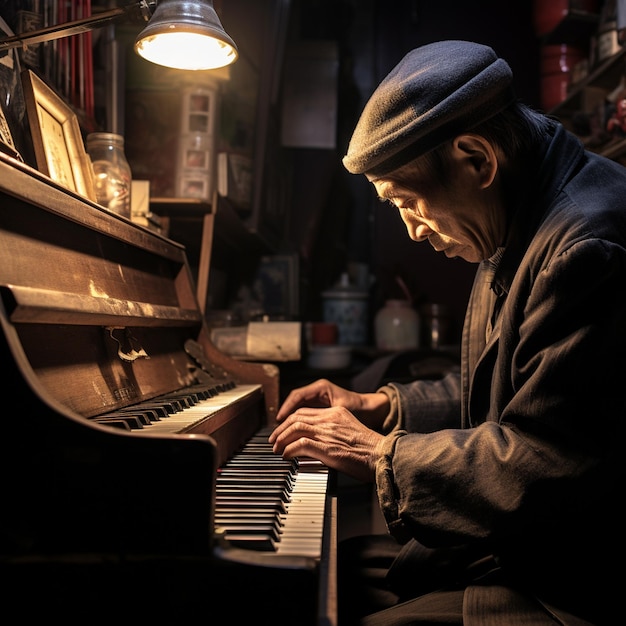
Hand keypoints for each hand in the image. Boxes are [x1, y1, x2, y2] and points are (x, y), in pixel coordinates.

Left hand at [269, 405, 383, 481]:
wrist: (383, 456)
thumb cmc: (370, 450)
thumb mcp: (349, 431)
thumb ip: (332, 431)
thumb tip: (314, 441)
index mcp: (336, 413)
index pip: (306, 411)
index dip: (291, 420)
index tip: (284, 429)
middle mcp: (330, 419)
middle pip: (296, 417)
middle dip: (281, 428)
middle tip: (273, 439)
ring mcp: (328, 432)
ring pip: (295, 428)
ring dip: (281, 439)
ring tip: (276, 448)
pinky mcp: (327, 447)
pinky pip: (300, 444)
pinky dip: (289, 450)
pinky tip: (286, 456)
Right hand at [275, 378, 390, 430]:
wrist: (374, 410)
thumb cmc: (361, 410)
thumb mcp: (341, 412)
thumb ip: (325, 419)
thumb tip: (306, 429)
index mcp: (321, 388)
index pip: (297, 396)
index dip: (286, 409)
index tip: (279, 421)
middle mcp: (318, 391)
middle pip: (294, 403)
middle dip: (284, 417)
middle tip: (276, 431)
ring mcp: (319, 399)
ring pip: (298, 409)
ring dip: (290, 421)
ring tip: (281, 434)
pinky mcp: (321, 408)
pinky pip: (305, 414)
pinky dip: (298, 423)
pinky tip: (294, 434)